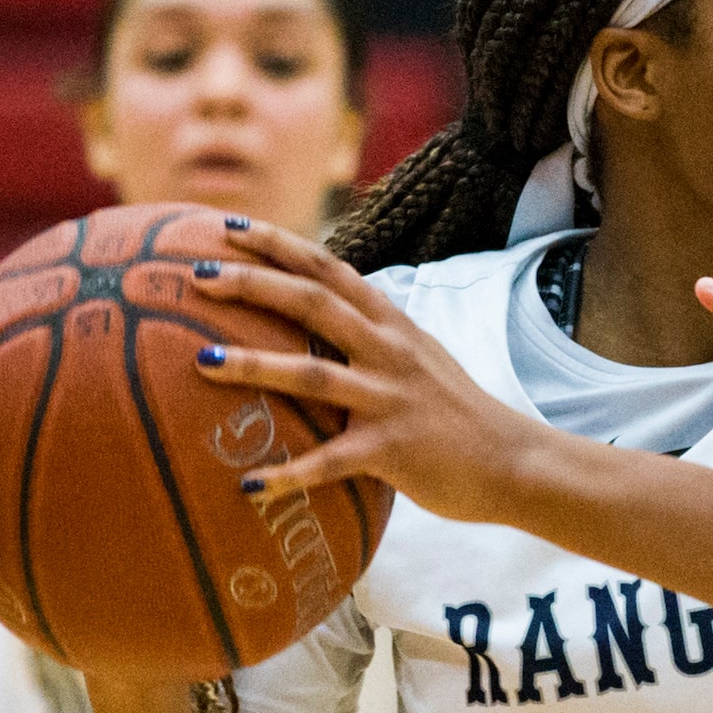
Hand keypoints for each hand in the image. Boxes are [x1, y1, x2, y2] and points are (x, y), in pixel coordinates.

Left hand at [189, 218, 534, 520]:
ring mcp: (391, 399)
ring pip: (312, 374)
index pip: (329, 268)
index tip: (227, 227)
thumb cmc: (458, 413)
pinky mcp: (393, 449)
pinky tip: (250, 485)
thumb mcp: (419, 358)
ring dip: (254, 366)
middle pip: (313, 304)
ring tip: (202, 362)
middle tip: (197, 275)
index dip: (278, 244)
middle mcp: (389, 352)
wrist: (515, 462)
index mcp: (392, 326)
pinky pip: (331, 461)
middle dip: (253, 285)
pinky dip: (289, 473)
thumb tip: (318, 319)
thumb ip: (372, 336)